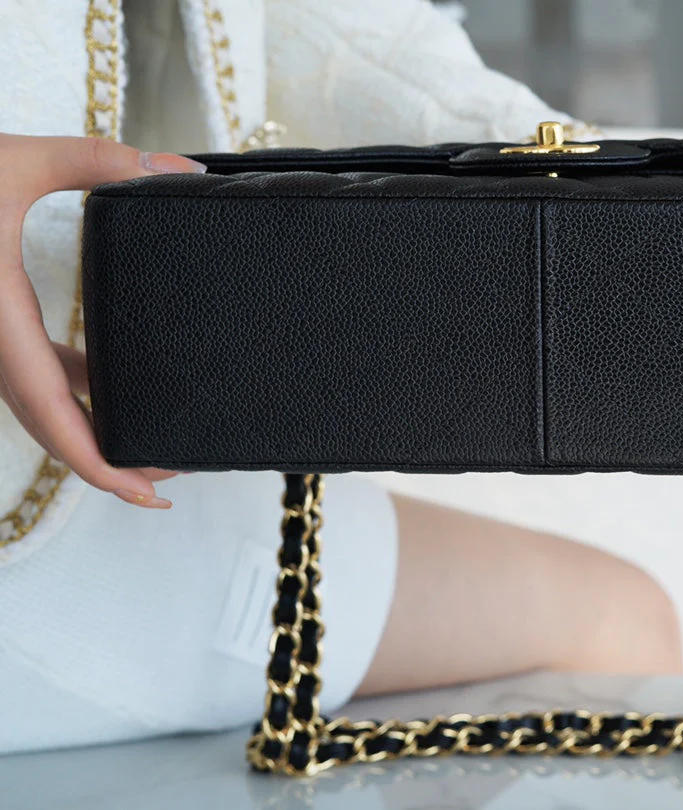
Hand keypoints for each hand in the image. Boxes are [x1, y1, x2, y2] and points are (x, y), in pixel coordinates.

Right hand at [0, 133, 206, 508]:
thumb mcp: (11, 161)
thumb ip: (96, 161)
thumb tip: (178, 170)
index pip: (52, 413)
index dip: (99, 465)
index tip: (145, 494)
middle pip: (52, 426)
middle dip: (109, 461)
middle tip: (168, 477)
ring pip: (41, 402)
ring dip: (91, 426)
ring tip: (149, 436)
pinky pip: (32, 372)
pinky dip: (71, 386)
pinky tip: (108, 379)